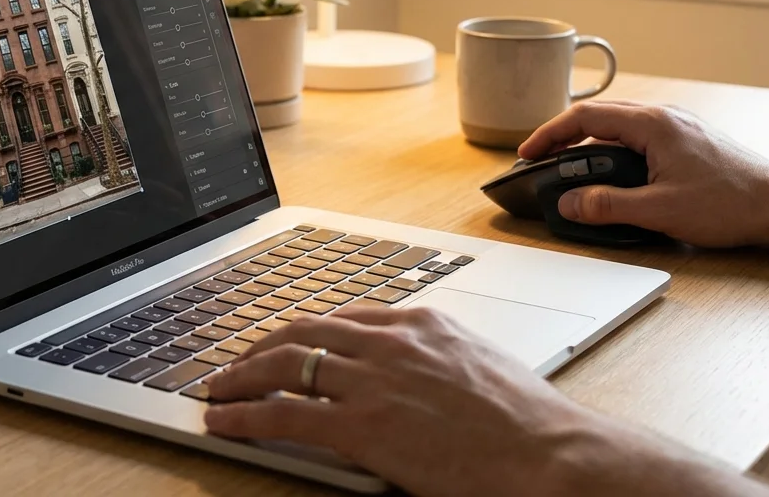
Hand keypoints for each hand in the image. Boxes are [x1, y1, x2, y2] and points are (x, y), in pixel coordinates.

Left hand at [203, 307, 602, 496]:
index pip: (344, 316)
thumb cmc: (529, 422)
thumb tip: (419, 375)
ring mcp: (372, 380)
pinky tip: (224, 421)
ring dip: (242, 376)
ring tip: (219, 390)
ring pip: (284, 365)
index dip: (305, 332)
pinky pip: (283, 414)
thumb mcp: (480, 366)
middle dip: (262, 346)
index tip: (287, 344)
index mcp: (422, 323)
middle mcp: (390, 341)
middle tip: (238, 363)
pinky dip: (244, 415)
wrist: (549, 453)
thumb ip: (438, 359)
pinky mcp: (360, 425)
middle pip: (304, 331)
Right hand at [517, 101, 768, 247]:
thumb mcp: (659, 210)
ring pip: (619, 125)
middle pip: (599, 115)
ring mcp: (678, 127)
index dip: (549, 134)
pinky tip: (613, 172)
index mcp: (652, 125)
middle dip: (564, 136)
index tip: (528, 153)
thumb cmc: (730, 204)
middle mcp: (664, 117)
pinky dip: (614, 149)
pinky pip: (638, 136)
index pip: (585, 118)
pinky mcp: (688, 141)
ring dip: (590, 143)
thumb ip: (607, 205)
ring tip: (571, 167)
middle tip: (541, 159)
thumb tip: (569, 202)